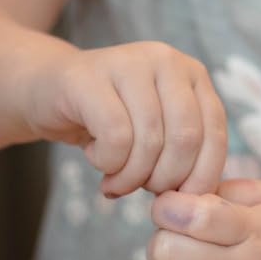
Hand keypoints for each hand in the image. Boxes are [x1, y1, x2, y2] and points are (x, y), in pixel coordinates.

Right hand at [28, 41, 227, 196]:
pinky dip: (108, 162)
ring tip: (115, 180)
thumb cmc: (107, 120)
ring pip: (150, 141)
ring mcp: (128, 63)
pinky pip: (116, 136)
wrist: (46, 92)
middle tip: (142, 189)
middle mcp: (167, 60)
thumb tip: (202, 198)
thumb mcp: (157, 134)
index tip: (178, 199)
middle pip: (185, 139)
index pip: (214, 133)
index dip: (200, 177)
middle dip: (164, 180)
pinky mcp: (89, 78)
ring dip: (131, 177)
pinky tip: (96, 158)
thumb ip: (185, 154)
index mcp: (193, 74)